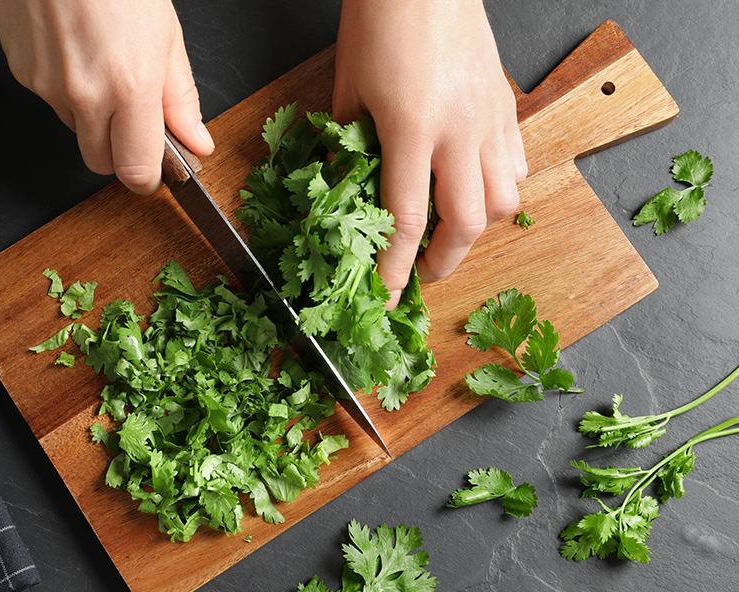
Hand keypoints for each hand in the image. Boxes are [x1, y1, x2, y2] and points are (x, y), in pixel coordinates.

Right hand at [0, 0, 214, 193]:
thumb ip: (180, 97)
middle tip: (133, 116)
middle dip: (119, 151)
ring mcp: (47, 86)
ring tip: (102, 65)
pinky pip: (50, 101)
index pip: (135, 170)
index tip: (158, 168)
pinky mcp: (22, 73)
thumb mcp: (166, 33)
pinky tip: (76, 52)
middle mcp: (84, 94)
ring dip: (92, 116)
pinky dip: (66, 89)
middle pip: (100, 163)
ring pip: (74, 130)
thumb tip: (196, 142)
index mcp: (129, 86)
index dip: (149, 176)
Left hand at [334, 0, 526, 307]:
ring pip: (505, 199)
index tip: (386, 296)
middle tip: (421, 273)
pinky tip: (477, 189)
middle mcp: (460, 129)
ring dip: (477, 230)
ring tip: (451, 236)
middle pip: (467, 222)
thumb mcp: (347, 87)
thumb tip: (344, 189)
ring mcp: (490, 117)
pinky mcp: (507, 103)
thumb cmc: (380, 21)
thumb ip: (347, 145)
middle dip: (443, 261)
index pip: (407, 219)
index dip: (396, 267)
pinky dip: (500, 189)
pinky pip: (517, 163)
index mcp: (411, 127)